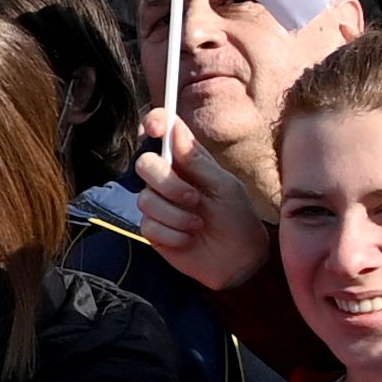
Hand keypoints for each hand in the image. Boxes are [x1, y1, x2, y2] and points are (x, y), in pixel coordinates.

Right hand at [133, 109, 271, 293]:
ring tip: (198, 225)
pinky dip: (172, 233)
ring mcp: (159, 204)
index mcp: (188, 160)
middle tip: (194, 198)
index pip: (164, 133)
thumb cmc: (236, 217)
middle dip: (167, 182)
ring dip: (176, 214)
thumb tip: (175, 132)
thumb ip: (198, 161)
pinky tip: (189, 238)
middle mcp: (169, 178)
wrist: (237, 259)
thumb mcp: (225, 186)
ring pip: (146, 199)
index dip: (155, 123)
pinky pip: (148, 225)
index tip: (156, 127)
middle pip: (145, 164)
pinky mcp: (153, 229)